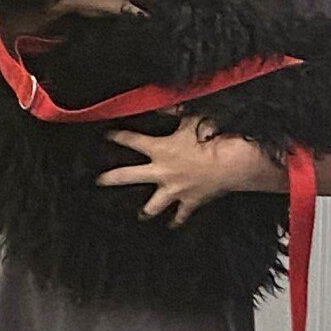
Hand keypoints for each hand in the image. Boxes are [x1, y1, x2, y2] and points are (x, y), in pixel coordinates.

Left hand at [97, 122, 246, 225]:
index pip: (132, 140)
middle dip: (111, 178)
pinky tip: (171, 226)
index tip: (107, 135)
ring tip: (139, 216)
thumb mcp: (191, 118)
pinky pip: (180, 216)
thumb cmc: (211, 138)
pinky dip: (176, 221)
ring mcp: (173, 190)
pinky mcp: (188, 201)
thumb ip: (174, 112)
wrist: (230, 163)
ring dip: (145, 211)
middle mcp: (161, 171)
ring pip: (152, 205)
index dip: (118, 137)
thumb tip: (160, 104)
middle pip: (128, 176)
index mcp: (159, 149)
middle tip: (99, 181)